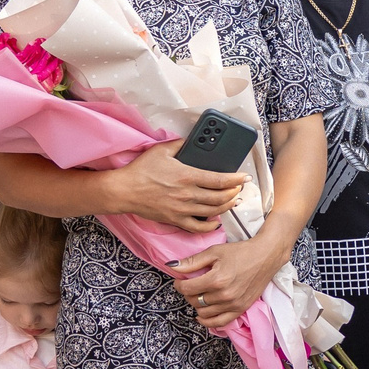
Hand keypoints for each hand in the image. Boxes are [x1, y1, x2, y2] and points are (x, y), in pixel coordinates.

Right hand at [113, 141, 246, 234]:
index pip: (219, 180)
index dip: (236, 180)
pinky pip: (197, 227)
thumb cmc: (141, 170)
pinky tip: (215, 222)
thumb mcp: (161, 150)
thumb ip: (180, 144)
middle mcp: (188, 194)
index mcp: (187, 176)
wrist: (124, 190)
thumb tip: (192, 140)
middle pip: (220, 197)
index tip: (245, 178)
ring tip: (233, 201)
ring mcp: (182, 209)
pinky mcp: (175, 219)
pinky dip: (210, 226)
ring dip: (226, 207)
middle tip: (240, 189)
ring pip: (213, 212)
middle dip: (234, 193)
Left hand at [168, 237, 281, 331]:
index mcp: (216, 279)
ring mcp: (233, 304)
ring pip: (204, 313)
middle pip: (194, 301)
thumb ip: (192, 262)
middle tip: (191, 285)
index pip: (187, 289)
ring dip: (197, 305)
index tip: (180, 281)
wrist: (266, 256)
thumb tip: (171, 266)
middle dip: (188, 293)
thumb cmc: (240, 252)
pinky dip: (208, 321)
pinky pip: (219, 322)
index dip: (179, 285)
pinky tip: (202, 315)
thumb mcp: (214, 252)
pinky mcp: (240, 309)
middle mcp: (224, 295)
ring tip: (199, 295)